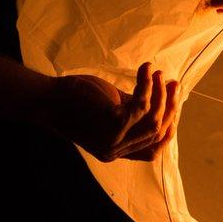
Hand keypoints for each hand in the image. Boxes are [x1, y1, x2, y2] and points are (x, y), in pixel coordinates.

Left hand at [47, 62, 179, 161]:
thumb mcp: (111, 106)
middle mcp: (116, 151)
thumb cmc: (75, 100)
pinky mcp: (113, 124)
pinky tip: (147, 70)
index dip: (168, 127)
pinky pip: (142, 105)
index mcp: (114, 151)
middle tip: (175, 85)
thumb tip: (164, 93)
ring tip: (160, 74)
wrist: (47, 99)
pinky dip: (148, 85)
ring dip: (161, 96)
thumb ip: (134, 107)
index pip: (153, 149)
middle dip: (170, 108)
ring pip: (154, 121)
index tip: (174, 104)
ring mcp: (115, 141)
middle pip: (157, 134)